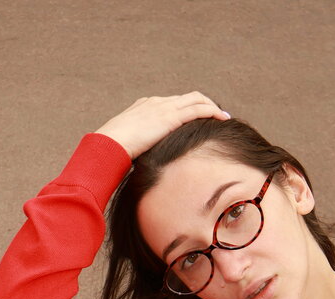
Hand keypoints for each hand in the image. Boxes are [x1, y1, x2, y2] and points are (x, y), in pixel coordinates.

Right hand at [94, 92, 230, 159]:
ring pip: (196, 99)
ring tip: (224, 117)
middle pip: (187, 97)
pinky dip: (211, 111)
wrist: (110, 143)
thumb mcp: (131, 146)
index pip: (173, 103)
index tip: (198, 118)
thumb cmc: (115, 150)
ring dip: (212, 107)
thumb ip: (142, 148)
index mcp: (146, 106)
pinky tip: (222, 118)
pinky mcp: (170, 117)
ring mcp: (164, 107)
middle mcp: (157, 102)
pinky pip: (197, 109)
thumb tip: (146, 164)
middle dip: (204, 104)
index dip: (188, 109)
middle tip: (217, 115)